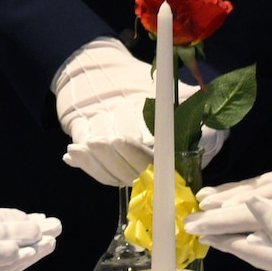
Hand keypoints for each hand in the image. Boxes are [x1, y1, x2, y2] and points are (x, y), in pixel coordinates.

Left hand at [53, 37, 227, 186]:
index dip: (136, 152)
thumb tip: (201, 93)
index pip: (154, 161)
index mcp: (174, 155)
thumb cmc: (168, 97)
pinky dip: (85, 167)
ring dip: (92, 164)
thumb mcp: (184, 97)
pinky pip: (102, 175)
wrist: (149, 101)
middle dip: (108, 158)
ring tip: (75, 150)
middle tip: (94, 142)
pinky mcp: (116, 169)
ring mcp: (134, 171)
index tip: (119, 138)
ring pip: (113, 177)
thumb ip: (191, 100)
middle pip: (130, 173)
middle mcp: (154, 169)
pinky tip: (70, 158)